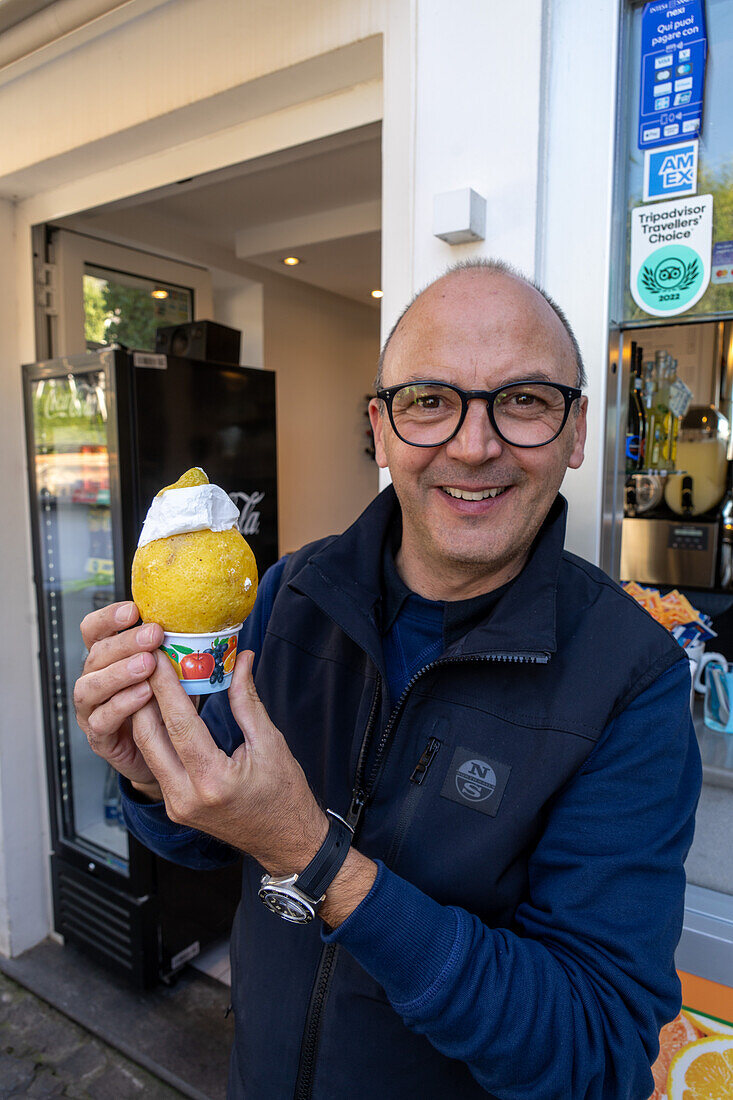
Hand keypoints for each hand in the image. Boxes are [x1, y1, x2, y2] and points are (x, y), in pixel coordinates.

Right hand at [74, 601, 164, 798]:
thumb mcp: (176, 676)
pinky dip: (122, 705)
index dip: (108, 618)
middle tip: (153, 635)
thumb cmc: (167, 709)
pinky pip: (102, 719)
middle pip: (95, 655)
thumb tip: (215, 634)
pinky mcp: (99, 738)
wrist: (166, 756)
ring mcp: (92, 710)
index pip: (94, 631)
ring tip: (148, 665)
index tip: (134, 610)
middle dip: (124, 642)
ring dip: (119, 672)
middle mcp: (94, 681)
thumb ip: (181, 655)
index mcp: (107, 660)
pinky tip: (144, 694)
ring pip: (90, 687)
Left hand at [133, 650, 328, 873]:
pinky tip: (160, 710)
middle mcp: (186, 796)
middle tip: (147, 662)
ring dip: (145, 713)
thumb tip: (240, 660)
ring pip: (147, 749)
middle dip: (144, 695)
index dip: (165, 686)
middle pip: (149, 736)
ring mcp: (177, 805)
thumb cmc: (285, 796)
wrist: (286, 842)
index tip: (158, 656)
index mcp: (213, 780)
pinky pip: (156, 763)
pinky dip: (156, 734)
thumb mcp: (270, 743)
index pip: (180, 723)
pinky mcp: (174, 806)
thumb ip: (247, 701)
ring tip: (150, 681)